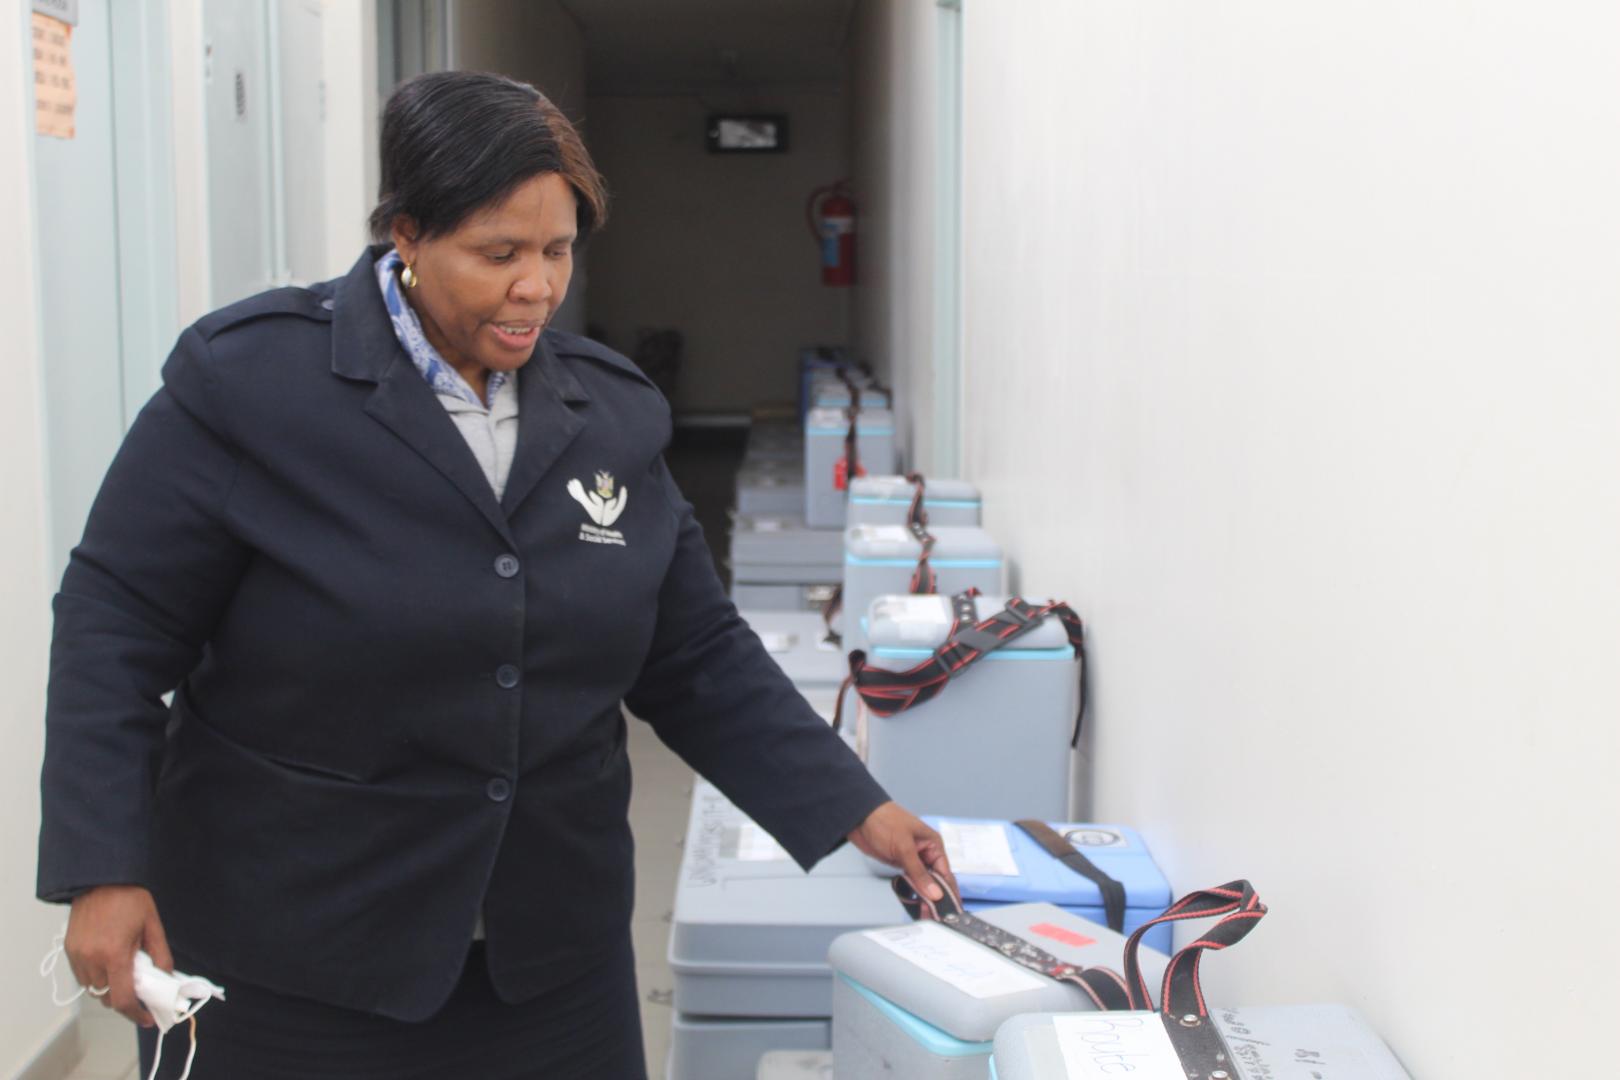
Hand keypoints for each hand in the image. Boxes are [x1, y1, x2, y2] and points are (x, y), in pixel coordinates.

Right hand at [65, 885, 172, 1027]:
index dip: (136, 1013)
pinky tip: (110, 965)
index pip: (123, 998)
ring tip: (126, 975)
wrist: (100, 878)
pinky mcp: (70, 951)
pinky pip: (83, 976)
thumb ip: (160, 956)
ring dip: (110, 989)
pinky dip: (97, 978)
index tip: (147, 1018)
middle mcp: (92, 959)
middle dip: (125, 1000)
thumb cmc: (130, 898)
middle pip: (108, 998)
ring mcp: (78, 956)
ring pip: (94, 990)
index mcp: (115, 954)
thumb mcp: (153, 925)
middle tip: (142, 993)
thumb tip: (166, 979)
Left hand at [847, 801, 957, 903]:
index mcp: (933, 844)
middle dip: (935, 897)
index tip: (948, 907)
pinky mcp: (900, 863)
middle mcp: (925, 852)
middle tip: (935, 915)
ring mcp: (912, 858)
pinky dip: (912, 892)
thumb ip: (918, 872)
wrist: (858, 816)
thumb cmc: (883, 819)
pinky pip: (911, 881)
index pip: (945, 872)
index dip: (947, 891)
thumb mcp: (904, 847)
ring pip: (923, 882)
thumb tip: (934, 891)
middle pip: (935, 880)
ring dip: (924, 897)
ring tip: (925, 912)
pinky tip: (914, 902)